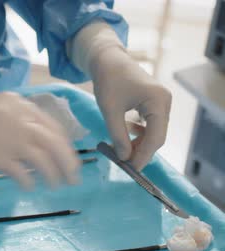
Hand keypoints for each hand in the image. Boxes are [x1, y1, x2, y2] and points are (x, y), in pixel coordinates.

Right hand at [0, 92, 80, 188]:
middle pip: (55, 143)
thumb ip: (15, 117)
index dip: (65, 145)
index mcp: (20, 105)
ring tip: (55, 186)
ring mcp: (9, 139)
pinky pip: (22, 173)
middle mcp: (20, 120)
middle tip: (73, 178)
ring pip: (43, 160)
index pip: (53, 127)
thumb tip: (32, 138)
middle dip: (69, 163)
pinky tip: (28, 188)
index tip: (69, 157)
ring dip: (54, 176)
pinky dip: (29, 182)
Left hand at [90, 47, 171, 169]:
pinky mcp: (154, 102)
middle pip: (157, 135)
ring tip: (122, 151)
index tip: (131, 169)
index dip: (143, 155)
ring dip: (139, 143)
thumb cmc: (108, 81)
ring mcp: (161, 101)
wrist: (107, 60)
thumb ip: (118, 135)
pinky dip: (138, 133)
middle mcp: (164, 101)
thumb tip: (124, 158)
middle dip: (141, 151)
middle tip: (124, 164)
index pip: (156, 137)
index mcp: (158, 101)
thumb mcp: (110, 111)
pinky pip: (150, 124)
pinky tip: (125, 135)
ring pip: (154, 131)